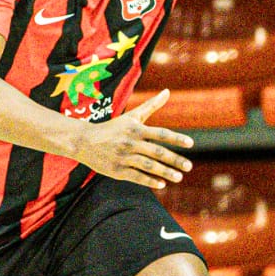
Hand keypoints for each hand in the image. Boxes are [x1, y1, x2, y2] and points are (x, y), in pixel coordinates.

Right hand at [73, 90, 192, 189]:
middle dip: (175, 160)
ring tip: (179, 177)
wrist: (84, 141)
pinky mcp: (117, 171)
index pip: (160, 134)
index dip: (176, 138)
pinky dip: (149, 181)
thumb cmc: (113, 128)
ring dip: (165, 172)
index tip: (190, 143)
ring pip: (148, 166)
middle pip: (157, 152)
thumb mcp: (132, 116)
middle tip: (189, 166)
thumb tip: (167, 91)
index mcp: (136, 129)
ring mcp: (124, 157)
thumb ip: (151, 105)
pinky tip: (161, 184)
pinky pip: (136, 177)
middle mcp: (131, 143)